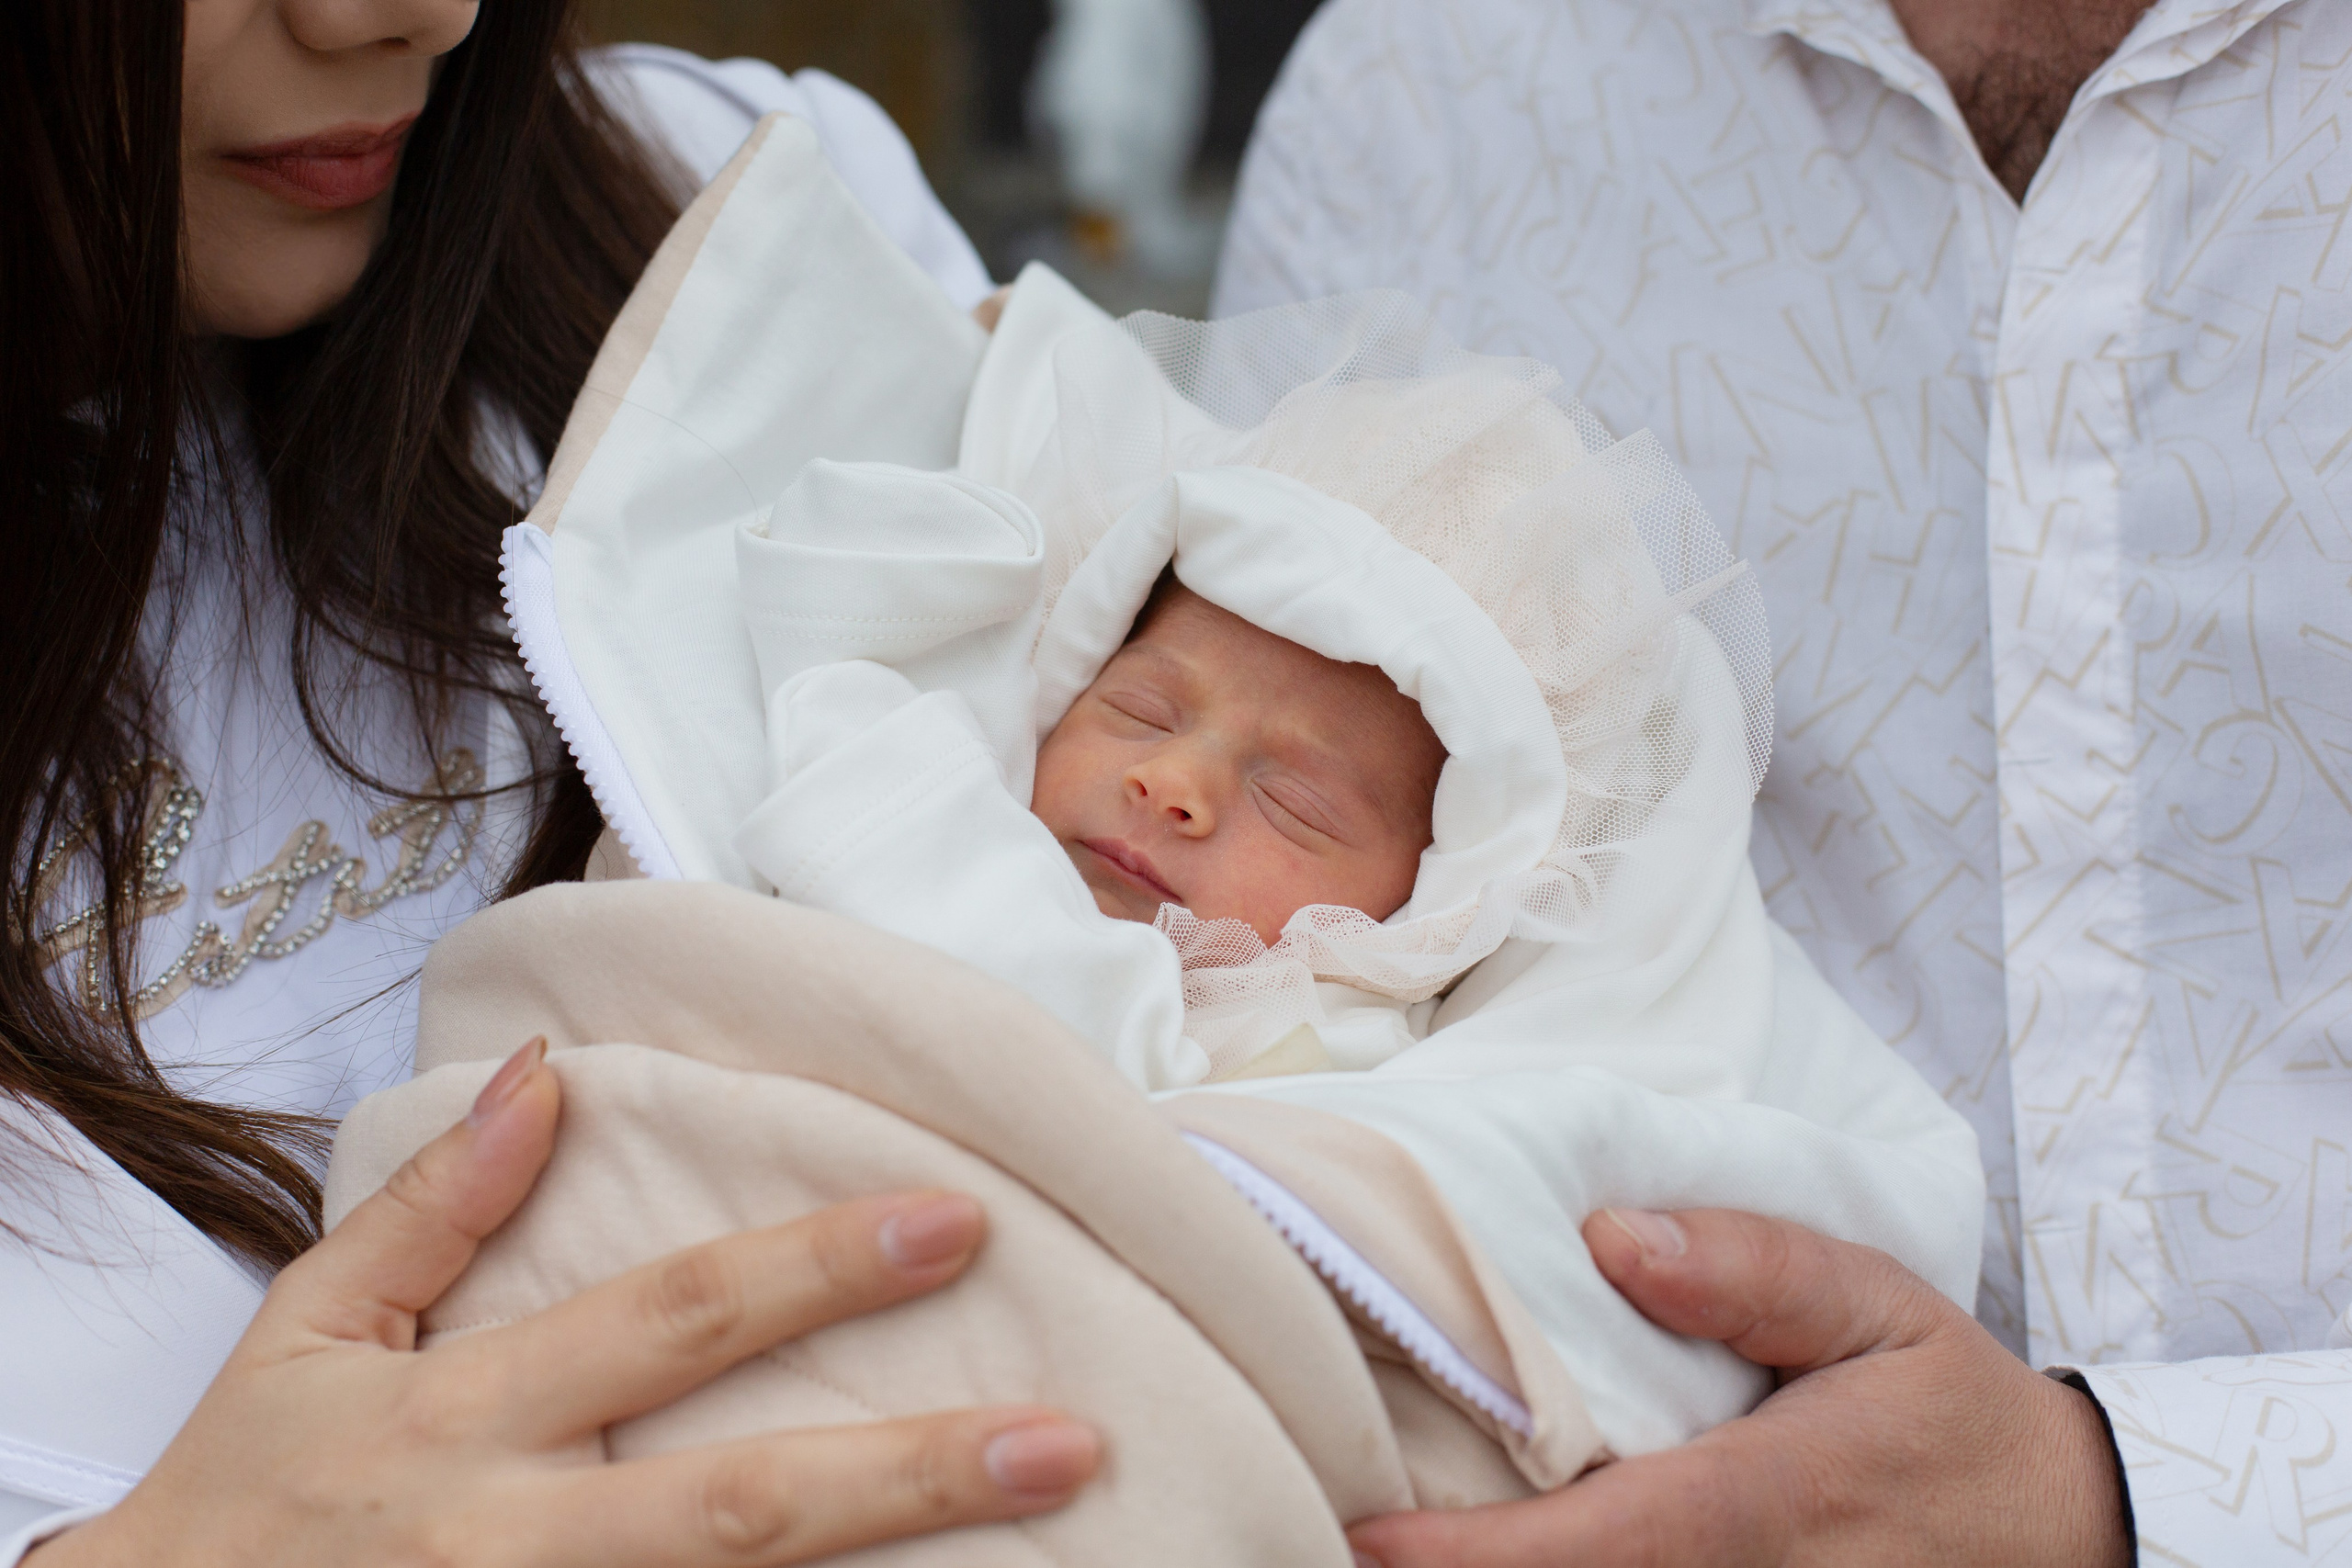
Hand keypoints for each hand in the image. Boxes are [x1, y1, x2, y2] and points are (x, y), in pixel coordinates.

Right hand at [31, 1037, 1099, 1566]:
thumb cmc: (238, 1499)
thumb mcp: (309, 1335)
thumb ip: (434, 1208)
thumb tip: (549, 1073)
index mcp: (464, 1421)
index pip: (668, 1324)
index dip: (812, 1272)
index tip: (952, 1221)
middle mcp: (513, 1542)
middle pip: (736, 1508)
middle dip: (910, 1475)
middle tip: (1065, 1438)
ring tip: (1047, 1534)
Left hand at [1349, 1208, 2130, 1566]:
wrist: (2054, 1533)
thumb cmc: (1946, 1410)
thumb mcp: (1882, 1305)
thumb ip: (1754, 1267)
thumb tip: (1611, 1236)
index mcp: (1769, 1502)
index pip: (1603, 1541)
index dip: (1478, 1556)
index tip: (1365, 1538)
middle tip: (1325, 1508)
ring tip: (1376, 1528)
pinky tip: (1476, 1543)